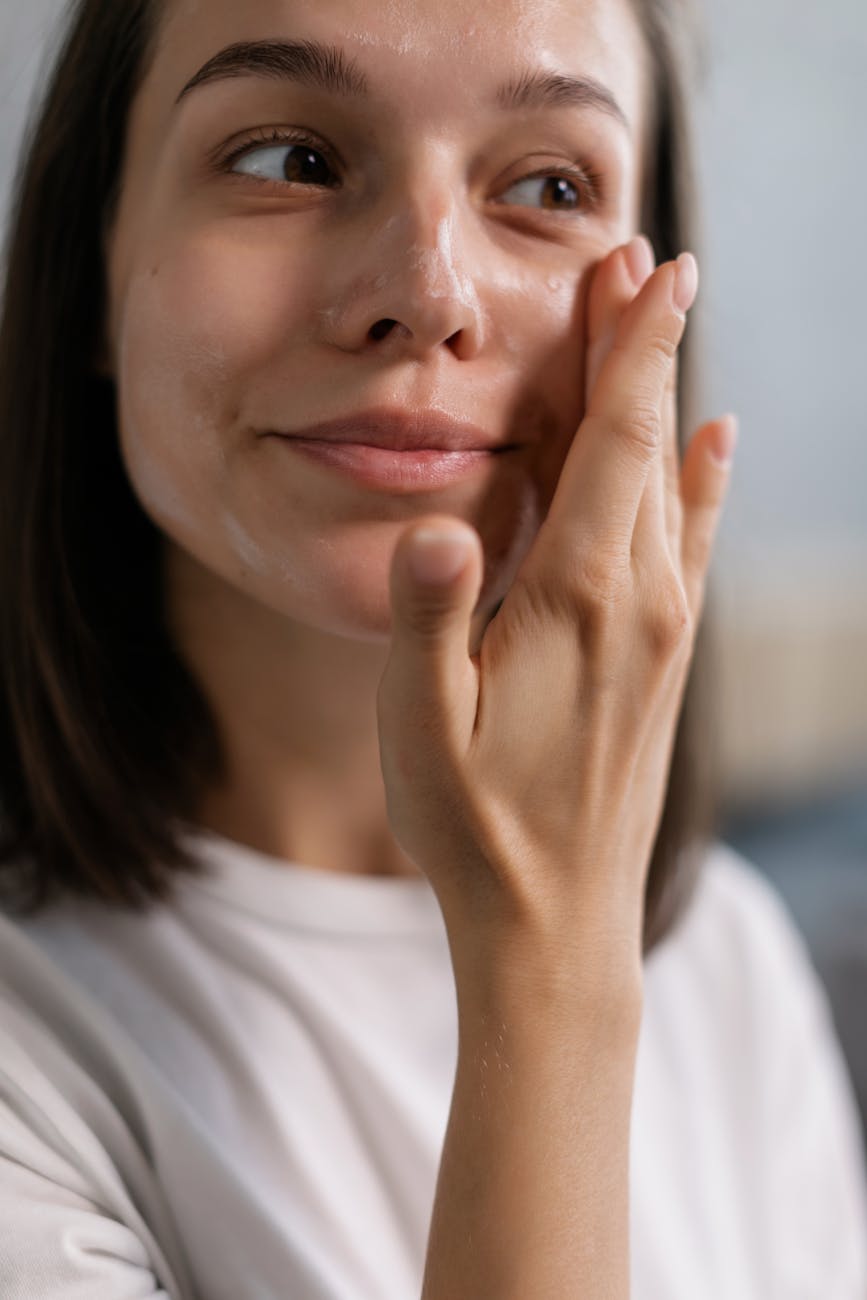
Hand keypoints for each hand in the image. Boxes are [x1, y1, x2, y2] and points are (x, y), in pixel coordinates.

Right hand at [377, 237, 736, 990]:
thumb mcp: (420, 729)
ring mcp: (661, 632)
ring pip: (676, 486)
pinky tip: (712, 448)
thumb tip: (436, 527)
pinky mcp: (660, 661)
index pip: (615, 442)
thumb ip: (426, 623)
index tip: (648, 267)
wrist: (558, 919)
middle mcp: (641, 601)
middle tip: (644, 260)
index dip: (630, 349)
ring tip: (665, 326)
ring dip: (668, 399)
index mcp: (580, 598)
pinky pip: (693, 544)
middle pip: (650, 444)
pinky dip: (702, 481)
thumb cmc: (476, 825)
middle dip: (646, 347)